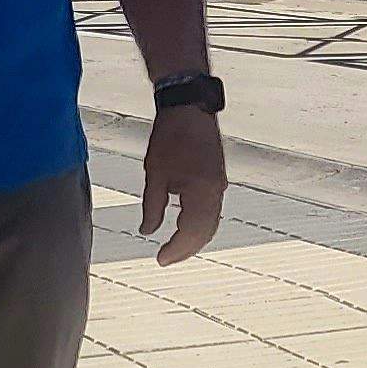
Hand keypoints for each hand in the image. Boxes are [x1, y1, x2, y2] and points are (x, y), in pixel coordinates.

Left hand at [137, 105, 225, 265]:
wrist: (189, 108)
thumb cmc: (171, 136)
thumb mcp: (155, 174)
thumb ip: (152, 206)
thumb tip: (147, 230)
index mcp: (201, 192)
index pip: (191, 233)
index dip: (176, 250)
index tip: (160, 259)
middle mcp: (215, 191)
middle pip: (205, 232)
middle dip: (186, 249)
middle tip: (166, 259)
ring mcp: (219, 185)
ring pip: (211, 223)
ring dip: (194, 239)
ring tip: (175, 248)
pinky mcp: (217, 178)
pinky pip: (212, 211)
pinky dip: (200, 225)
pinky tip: (186, 227)